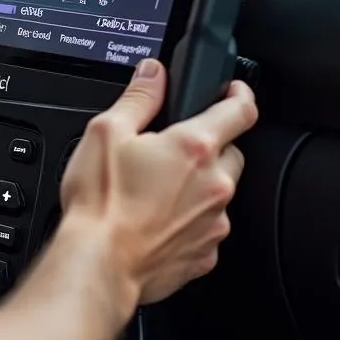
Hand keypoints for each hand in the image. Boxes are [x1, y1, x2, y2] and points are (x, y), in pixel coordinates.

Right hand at [59, 58, 257, 306]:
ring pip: (219, 193)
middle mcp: (214, 184)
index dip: (239, 93)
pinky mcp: (205, 255)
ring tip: (155, 191)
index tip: (233, 90)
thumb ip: (138, 98)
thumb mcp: (106, 132)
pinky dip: (189, 222)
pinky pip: (206, 229)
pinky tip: (156, 221)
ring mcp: (214, 223)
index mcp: (194, 147)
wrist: (98, 265)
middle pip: (232, 153)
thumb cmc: (100, 204)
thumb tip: (153, 74)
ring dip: (198, 187)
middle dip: (210, 147)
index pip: (241, 109)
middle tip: (172, 151)